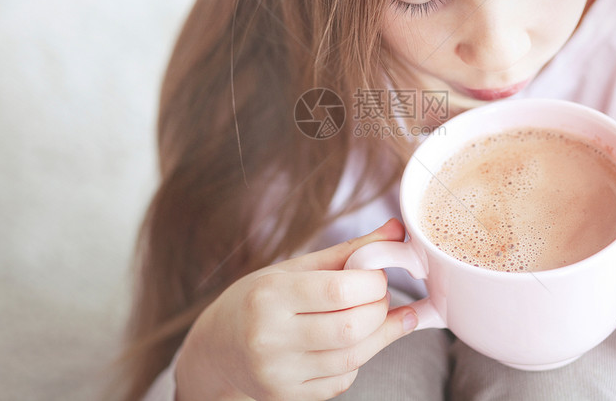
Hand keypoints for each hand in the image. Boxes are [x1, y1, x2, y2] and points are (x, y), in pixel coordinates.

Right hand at [175, 219, 417, 400]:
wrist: (218, 346)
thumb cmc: (259, 299)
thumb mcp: (295, 268)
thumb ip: (349, 251)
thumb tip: (396, 231)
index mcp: (269, 296)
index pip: (339, 290)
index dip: (373, 282)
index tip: (377, 276)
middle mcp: (269, 337)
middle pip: (351, 328)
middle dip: (380, 310)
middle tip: (380, 297)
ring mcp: (278, 373)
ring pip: (352, 358)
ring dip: (378, 335)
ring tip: (377, 317)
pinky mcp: (287, 398)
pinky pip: (342, 381)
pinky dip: (357, 359)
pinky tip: (352, 343)